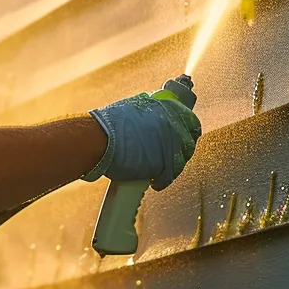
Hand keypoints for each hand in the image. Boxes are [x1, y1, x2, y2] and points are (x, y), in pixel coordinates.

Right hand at [82, 77, 202, 189]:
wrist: (98, 139)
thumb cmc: (109, 124)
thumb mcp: (133, 107)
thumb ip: (148, 111)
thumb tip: (151, 115)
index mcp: (167, 107)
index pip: (190, 121)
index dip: (188, 132)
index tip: (185, 137)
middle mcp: (173, 124)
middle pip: (188, 142)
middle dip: (181, 151)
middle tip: (171, 156)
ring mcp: (171, 144)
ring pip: (181, 161)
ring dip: (172, 167)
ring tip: (160, 170)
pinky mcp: (164, 164)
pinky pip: (169, 176)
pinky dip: (162, 181)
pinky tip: (155, 182)